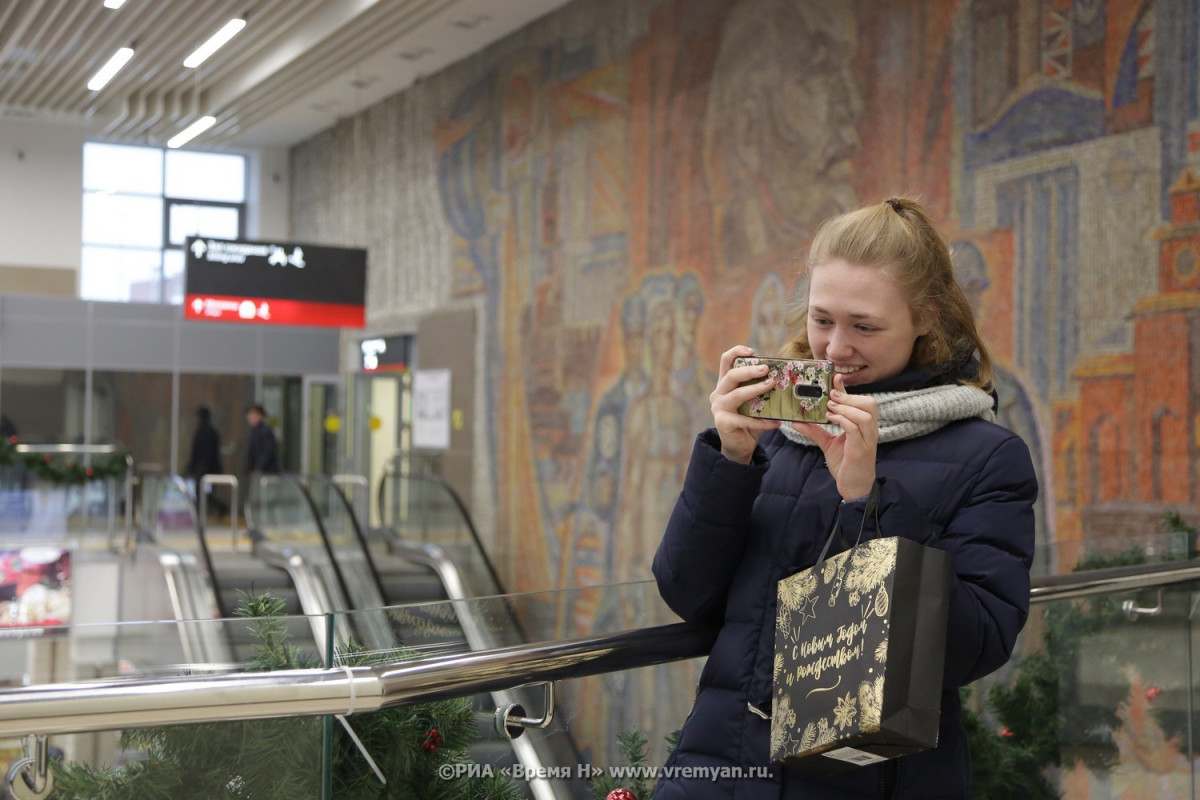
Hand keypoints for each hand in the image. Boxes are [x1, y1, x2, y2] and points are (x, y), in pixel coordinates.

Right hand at [710, 346, 780, 463]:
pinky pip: (745, 420)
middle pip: (731, 375)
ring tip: (771, 385)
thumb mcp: (754, 402)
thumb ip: (761, 390)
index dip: (736, 352)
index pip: (725, 361)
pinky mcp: (723, 423)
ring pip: (737, 394)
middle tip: (766, 369)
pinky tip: (776, 423)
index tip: (752, 351)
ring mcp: (719, 408)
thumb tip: (782, 378)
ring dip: (755, 389)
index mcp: (725, 384)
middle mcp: (719, 393)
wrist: (739, 446)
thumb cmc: (749, 420)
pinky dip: (763, 422)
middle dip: (749, 370)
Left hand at [793, 373, 877, 499]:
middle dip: (849, 397)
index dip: (847, 388)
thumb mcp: (827, 443)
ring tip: (829, 409)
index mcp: (863, 425)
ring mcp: (868, 439)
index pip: (859, 401)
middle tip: (830, 398)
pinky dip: (843, 420)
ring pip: (864, 414)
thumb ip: (815, 430)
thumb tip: (796, 420)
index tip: (834, 378)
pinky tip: (831, 419)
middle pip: (869, 403)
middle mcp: (869, 430)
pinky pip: (856, 428)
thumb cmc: (845, 464)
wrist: (854, 486)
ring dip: (845, 408)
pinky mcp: (861, 448)